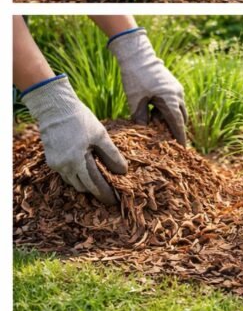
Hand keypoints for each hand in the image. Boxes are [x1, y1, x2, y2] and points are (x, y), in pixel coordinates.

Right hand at [21, 76, 126, 204]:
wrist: (55, 109)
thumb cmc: (80, 120)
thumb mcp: (101, 136)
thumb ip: (112, 155)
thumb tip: (123, 172)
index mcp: (76, 161)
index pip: (94, 184)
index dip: (105, 193)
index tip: (115, 201)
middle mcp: (63, 167)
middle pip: (83, 186)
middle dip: (97, 189)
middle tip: (111, 190)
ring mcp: (55, 165)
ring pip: (73, 181)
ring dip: (86, 182)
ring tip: (102, 180)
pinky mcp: (51, 160)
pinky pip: (66, 174)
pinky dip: (77, 174)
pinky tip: (88, 168)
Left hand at [108, 29, 187, 143]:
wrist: (138, 56)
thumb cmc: (136, 78)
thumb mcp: (135, 101)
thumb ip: (141, 118)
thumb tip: (144, 132)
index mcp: (171, 100)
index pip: (178, 124)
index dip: (180, 137)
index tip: (182, 149)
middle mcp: (178, 95)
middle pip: (181, 117)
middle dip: (176, 128)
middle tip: (168, 140)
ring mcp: (177, 89)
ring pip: (178, 109)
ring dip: (171, 118)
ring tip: (156, 124)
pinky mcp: (173, 85)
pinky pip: (175, 101)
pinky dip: (168, 109)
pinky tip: (154, 111)